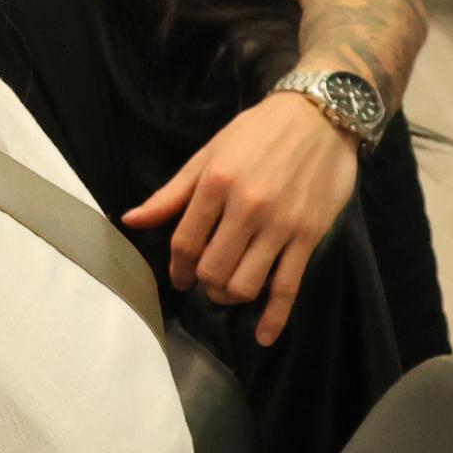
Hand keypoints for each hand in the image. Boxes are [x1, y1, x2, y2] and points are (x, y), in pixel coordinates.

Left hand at [124, 93, 358, 346]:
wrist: (321, 116)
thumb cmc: (258, 132)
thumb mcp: (209, 154)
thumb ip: (172, 193)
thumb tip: (131, 221)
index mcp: (216, 184)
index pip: (185, 242)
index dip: (176, 267)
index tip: (179, 276)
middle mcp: (247, 207)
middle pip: (212, 270)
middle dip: (204, 284)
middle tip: (206, 281)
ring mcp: (280, 225)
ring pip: (245, 284)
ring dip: (230, 297)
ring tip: (228, 291)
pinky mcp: (309, 237)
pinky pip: (288, 287)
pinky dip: (274, 318)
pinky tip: (263, 336)